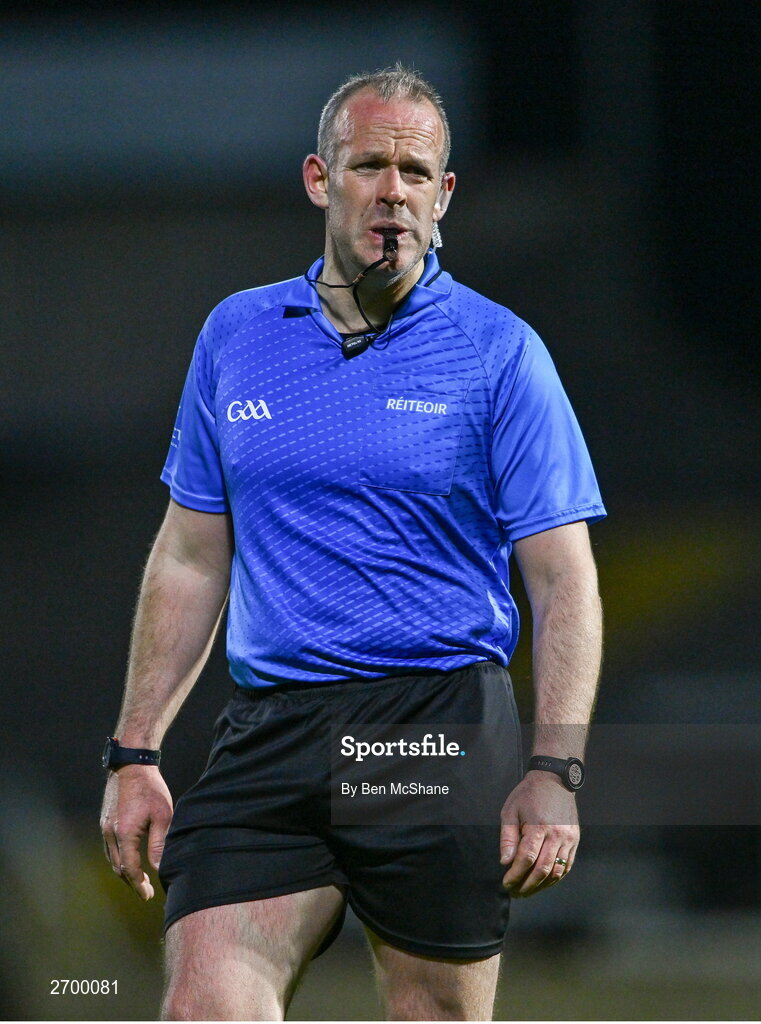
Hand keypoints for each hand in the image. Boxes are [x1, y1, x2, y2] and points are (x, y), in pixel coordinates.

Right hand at [100, 765, 172, 900]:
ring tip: (139, 879)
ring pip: (112, 859)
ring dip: (124, 872)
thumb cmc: (151, 788)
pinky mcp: (104, 821)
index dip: (139, 885)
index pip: (130, 869)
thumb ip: (159, 843)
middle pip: (118, 867)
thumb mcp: (162, 815)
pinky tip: (129, 860)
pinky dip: (119, 859)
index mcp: (125, 833)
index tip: (148, 895)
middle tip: (146, 891)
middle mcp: (110, 833)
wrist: (131, 765)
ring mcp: (104, 827)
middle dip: (132, 882)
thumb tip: (158, 867)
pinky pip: (110, 848)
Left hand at [499, 772, 578, 896]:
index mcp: (538, 827)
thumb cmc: (529, 794)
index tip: (506, 883)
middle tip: (515, 892)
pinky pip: (567, 866)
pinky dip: (555, 878)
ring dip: (542, 886)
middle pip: (542, 870)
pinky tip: (544, 882)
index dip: (515, 875)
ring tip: (528, 891)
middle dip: (527, 885)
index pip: (526, 859)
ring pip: (556, 871)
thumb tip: (505, 861)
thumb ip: (508, 838)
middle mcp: (556, 835)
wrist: (555, 780)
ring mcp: (568, 839)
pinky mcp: (575, 840)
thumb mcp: (511, 810)